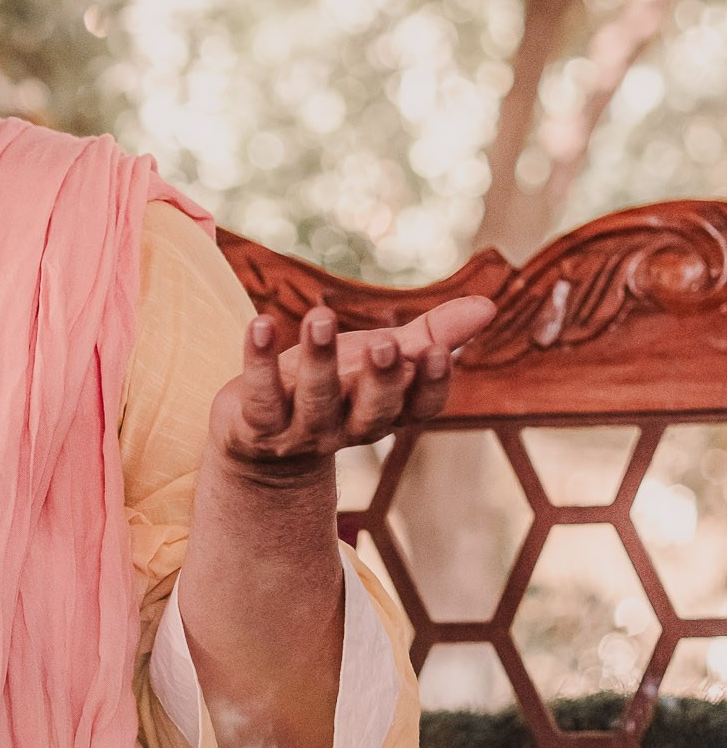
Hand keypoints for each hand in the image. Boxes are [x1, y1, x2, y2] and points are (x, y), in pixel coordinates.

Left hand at [209, 295, 496, 476]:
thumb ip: (432, 334)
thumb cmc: (336, 387)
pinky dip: (258, 360)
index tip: (435, 351)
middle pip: (372, 412)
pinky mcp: (257, 426)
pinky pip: (259, 395)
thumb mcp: (383, 358)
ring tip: (319, 316)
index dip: (429, 384)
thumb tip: (490, 306)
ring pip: (315, 400)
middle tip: (386, 344)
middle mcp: (348, 428)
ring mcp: (302, 433)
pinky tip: (260, 323)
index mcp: (386, 413)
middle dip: (381, 380)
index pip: (420, 407)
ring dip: (318, 359)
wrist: (262, 441)